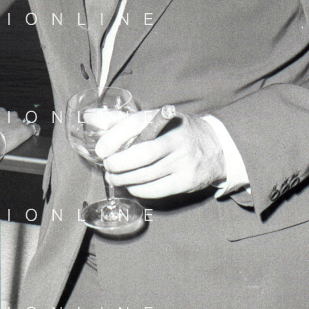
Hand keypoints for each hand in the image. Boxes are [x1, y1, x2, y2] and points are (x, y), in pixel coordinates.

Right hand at [0, 108, 38, 163]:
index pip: (3, 114)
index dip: (3, 121)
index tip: (0, 128)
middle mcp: (9, 114)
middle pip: (14, 117)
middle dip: (12, 124)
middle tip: (7, 135)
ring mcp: (18, 122)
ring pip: (22, 123)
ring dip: (20, 129)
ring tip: (17, 138)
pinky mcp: (25, 130)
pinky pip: (34, 128)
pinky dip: (34, 131)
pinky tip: (35, 134)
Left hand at [95, 108, 225, 198]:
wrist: (216, 148)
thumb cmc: (176, 132)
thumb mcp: (156, 119)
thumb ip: (124, 120)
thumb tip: (91, 119)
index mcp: (165, 119)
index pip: (136, 124)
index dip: (114, 137)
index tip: (101, 150)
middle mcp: (176, 139)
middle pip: (141, 155)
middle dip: (118, 164)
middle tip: (108, 167)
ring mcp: (183, 161)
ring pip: (146, 175)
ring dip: (124, 179)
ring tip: (114, 178)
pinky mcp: (187, 181)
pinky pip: (156, 190)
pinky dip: (138, 190)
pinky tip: (132, 185)